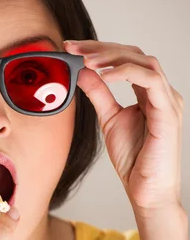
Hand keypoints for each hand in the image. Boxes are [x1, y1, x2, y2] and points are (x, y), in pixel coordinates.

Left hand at [65, 40, 183, 215]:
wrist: (147, 192)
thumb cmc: (134, 160)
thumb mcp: (109, 120)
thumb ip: (99, 95)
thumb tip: (83, 72)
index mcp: (149, 93)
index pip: (126, 59)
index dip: (99, 50)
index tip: (72, 49)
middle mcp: (161, 92)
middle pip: (135, 54)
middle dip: (101, 47)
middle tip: (74, 47)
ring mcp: (168, 100)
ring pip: (144, 60)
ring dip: (112, 56)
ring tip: (86, 60)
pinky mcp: (168, 112)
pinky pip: (150, 80)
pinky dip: (126, 73)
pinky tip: (104, 75)